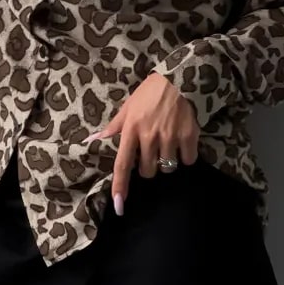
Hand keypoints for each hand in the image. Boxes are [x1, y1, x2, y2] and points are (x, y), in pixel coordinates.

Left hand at [83, 72, 199, 215]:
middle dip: (149, 166)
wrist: (178, 79)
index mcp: (131, 129)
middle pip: (148, 172)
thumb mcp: (128, 106)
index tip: (119, 206)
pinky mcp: (189, 137)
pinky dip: (185, 156)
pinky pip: (187, 160)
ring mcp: (170, 137)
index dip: (120, 186)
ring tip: (167, 144)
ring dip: (167, 162)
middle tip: (152, 151)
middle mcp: (149, 136)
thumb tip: (94, 140)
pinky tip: (182, 143)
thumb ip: (114, 127)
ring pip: (167, 168)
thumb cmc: (149, 93)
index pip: (123, 164)